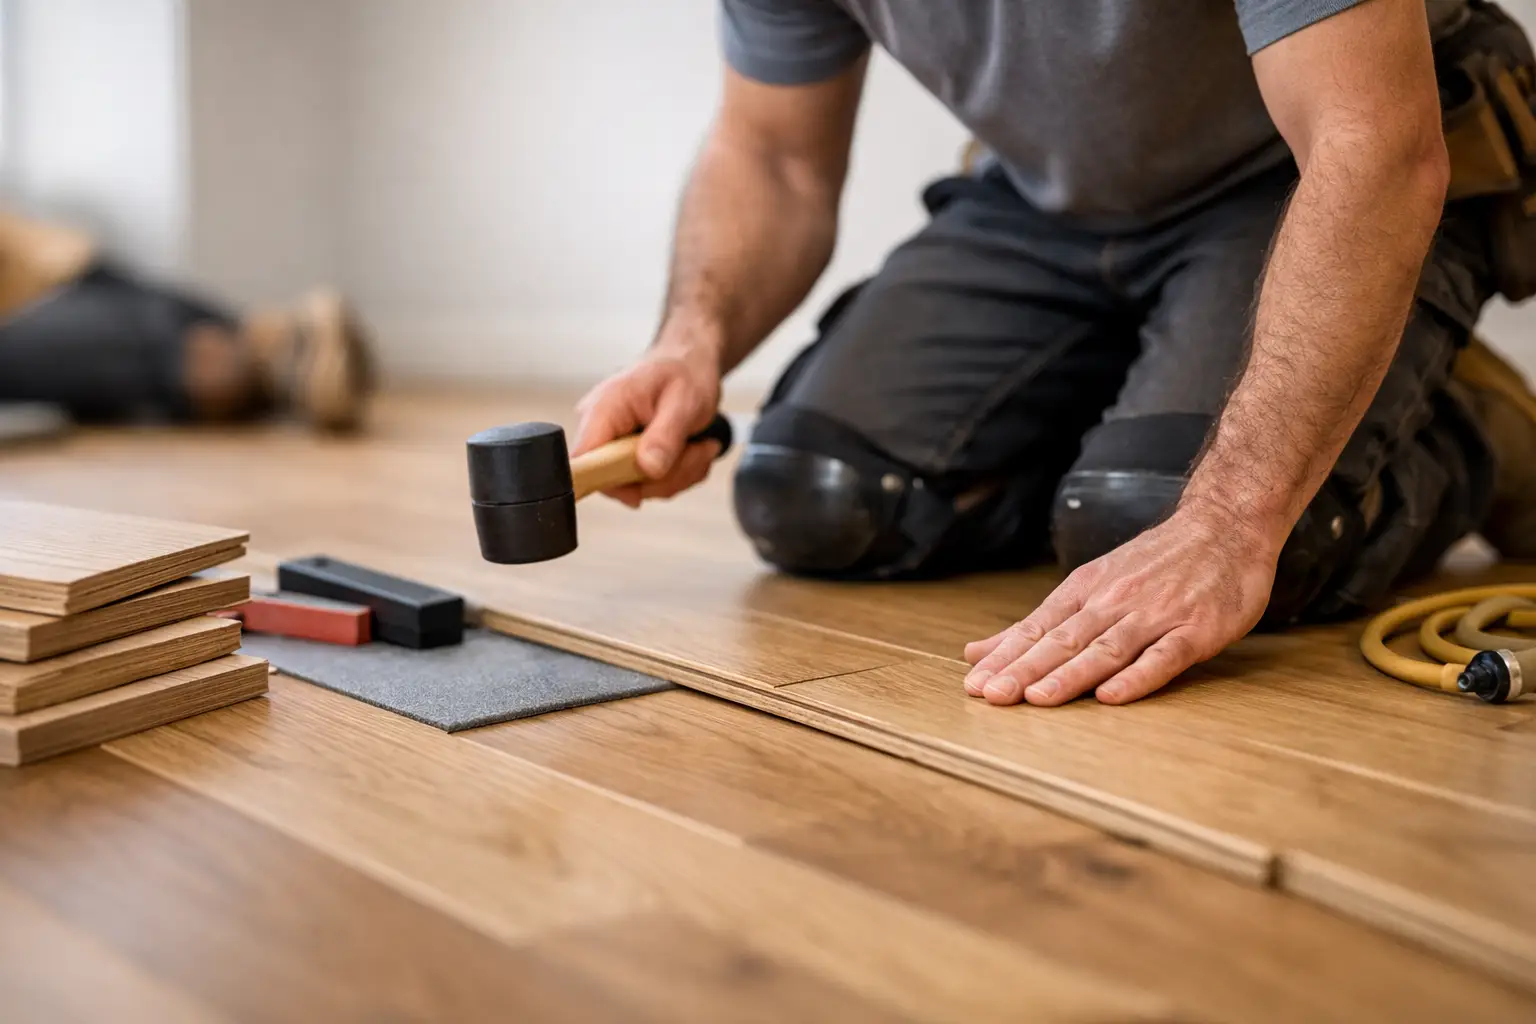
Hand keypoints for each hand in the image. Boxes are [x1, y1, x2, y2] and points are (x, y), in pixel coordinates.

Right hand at [573, 346, 722, 507]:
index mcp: (603, 409)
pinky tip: (689, 451)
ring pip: (637, 488)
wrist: (688, 364)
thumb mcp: (684, 402)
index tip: (650, 478)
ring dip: (677, 475)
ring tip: (698, 447)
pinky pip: (646, 484)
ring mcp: (611, 445)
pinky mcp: (624, 457)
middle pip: (617, 482)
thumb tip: (648, 469)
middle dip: (665, 477)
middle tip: (697, 452)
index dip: (613, 481)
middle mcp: (599, 429)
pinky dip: (676, 475)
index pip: (584, 463)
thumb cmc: (683, 373)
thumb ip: (665, 436)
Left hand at [961, 507, 1279, 705]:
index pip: (1037, 629)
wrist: (1224, 525)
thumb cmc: (1155, 562)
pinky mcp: (1195, 631)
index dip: (1006, 658)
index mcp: (1086, 591)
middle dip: (1025, 669)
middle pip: (1063, 641)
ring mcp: (1155, 616)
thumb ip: (1039, 623)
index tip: (975, 684)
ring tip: (1038, 698)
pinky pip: (1163, 657)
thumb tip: (979, 651)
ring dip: (1070, 675)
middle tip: (993, 695)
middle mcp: (1114, 602)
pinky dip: (1137, 677)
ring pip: (1106, 649)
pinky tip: (1112, 696)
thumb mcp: (1092, 582)